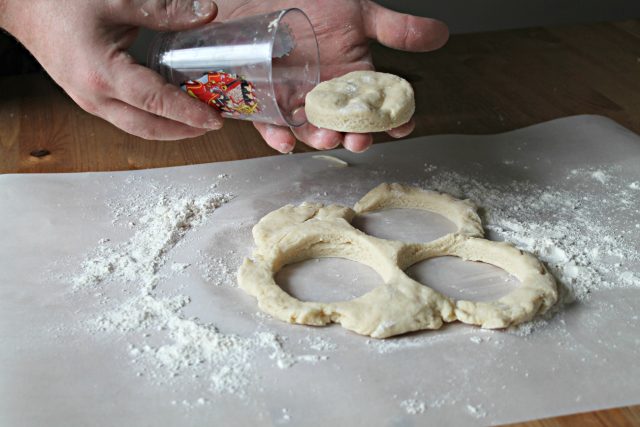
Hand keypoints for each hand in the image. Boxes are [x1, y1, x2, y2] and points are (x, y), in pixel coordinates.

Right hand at [0, 0, 223, 139]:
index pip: (156, 102)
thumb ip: (165, 10)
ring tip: (196, 121)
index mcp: (101, 74)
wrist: (18, 4)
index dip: (189, 113)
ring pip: (136, 127)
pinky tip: (168, 109)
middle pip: (149, 128)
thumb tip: (207, 14)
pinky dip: (151, 118)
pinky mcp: (87, 97)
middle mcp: (94, 97)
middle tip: (213, 124)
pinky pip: (125, 117)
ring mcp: (88, 101)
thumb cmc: (59, 0)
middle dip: (184, 131)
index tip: (214, 119)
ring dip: (169, 128)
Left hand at [216, 0, 448, 152]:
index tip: (404, 126)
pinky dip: (277, 137)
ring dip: (321, 140)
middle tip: (360, 140)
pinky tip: (285, 140)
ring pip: (312, 131)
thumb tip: (440, 34)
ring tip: (328, 139)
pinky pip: (270, 126)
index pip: (377, 108)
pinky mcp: (266, 101)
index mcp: (352, 80)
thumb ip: (396, 29)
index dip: (393, 121)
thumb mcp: (359, 14)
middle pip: (346, 126)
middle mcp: (327, 95)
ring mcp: (297, 100)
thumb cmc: (311, 2)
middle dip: (355, 137)